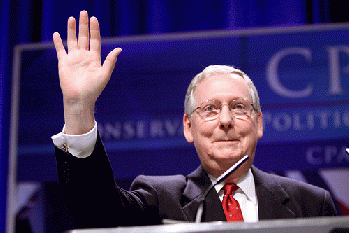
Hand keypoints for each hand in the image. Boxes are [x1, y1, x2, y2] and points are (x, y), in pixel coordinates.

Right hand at [53, 11, 121, 133]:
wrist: (80, 99)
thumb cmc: (94, 89)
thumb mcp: (104, 74)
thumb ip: (110, 61)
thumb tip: (119, 49)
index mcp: (94, 58)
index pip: (95, 40)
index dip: (94, 29)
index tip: (94, 19)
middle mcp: (84, 56)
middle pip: (84, 37)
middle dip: (84, 25)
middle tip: (83, 12)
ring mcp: (74, 59)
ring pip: (72, 40)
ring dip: (71, 30)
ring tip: (72, 18)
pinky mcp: (64, 63)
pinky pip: (61, 50)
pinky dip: (58, 42)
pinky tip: (57, 33)